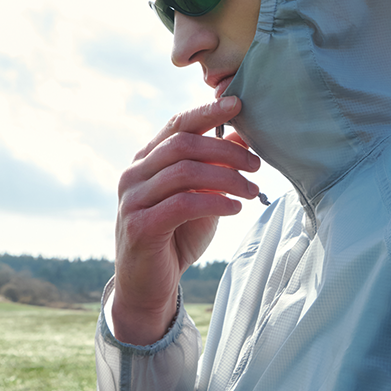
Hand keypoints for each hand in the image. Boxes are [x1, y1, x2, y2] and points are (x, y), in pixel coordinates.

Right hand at [112, 96, 261, 343]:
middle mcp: (134, 175)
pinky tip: (235, 208)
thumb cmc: (175, 238)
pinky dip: (214, 202)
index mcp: (145, 161)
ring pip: (184, 172)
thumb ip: (214, 168)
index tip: (238, 104)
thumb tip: (242, 136)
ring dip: (226, 178)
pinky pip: (182, 203)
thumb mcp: (200, 197)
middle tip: (257, 166)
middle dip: (226, 151)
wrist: (149, 287)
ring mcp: (133, 200)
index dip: (207, 113)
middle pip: (183, 145)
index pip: (177, 125)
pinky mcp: (140, 226)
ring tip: (253, 190)